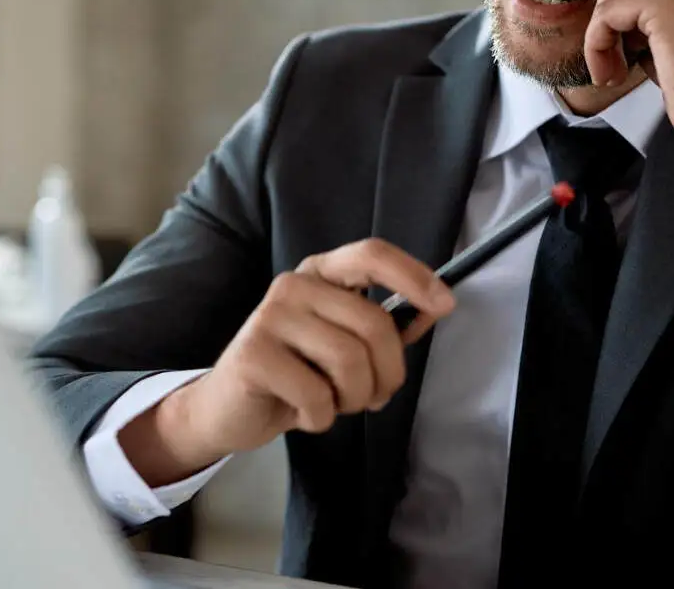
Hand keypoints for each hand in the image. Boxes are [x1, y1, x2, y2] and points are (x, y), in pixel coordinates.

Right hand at [119, 239, 454, 484]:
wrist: (228, 408)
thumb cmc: (295, 374)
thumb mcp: (343, 345)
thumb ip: (386, 327)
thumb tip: (433, 309)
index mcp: (320, 274)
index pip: (371, 255)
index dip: (413, 276)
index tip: (445, 304)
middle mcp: (294, 285)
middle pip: (373, 324)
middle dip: (387, 374)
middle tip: (374, 397)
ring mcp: (270, 316)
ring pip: (350, 362)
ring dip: (353, 399)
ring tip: (333, 402)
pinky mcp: (254, 355)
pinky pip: (318, 396)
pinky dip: (321, 418)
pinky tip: (301, 412)